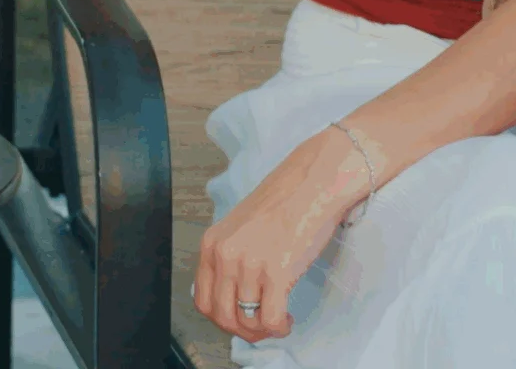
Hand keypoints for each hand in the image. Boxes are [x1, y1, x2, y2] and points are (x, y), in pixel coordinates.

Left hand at [192, 128, 373, 342]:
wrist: (313, 185)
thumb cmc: (283, 203)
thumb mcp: (239, 228)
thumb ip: (231, 257)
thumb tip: (234, 294)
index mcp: (212, 244)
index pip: (202, 299)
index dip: (221, 318)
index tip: (238, 319)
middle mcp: (225, 255)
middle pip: (222, 316)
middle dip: (242, 330)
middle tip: (260, 327)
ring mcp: (249, 265)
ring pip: (246, 321)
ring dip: (263, 330)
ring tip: (277, 321)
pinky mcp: (276, 273)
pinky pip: (270, 319)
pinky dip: (279, 328)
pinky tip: (287, 319)